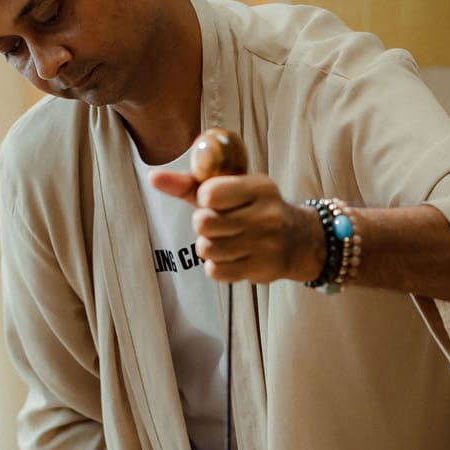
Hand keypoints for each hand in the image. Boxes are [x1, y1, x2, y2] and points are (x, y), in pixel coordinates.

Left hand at [150, 171, 324, 284]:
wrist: (297, 241)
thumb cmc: (252, 209)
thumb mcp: (230, 189)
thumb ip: (190, 184)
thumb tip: (153, 177)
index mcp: (259, 187)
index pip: (211, 193)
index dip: (204, 199)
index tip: (215, 201)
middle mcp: (266, 215)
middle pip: (204, 223)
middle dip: (202, 226)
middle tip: (217, 225)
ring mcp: (265, 245)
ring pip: (208, 249)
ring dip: (208, 247)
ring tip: (224, 241)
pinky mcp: (260, 269)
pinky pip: (216, 271)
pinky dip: (216, 266)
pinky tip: (231, 257)